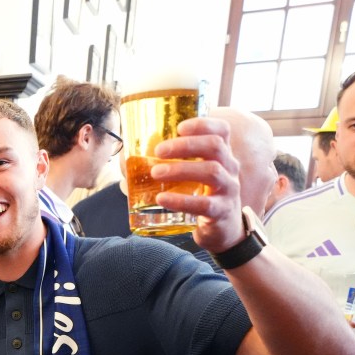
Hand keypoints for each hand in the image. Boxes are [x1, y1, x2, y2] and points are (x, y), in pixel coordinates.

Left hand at [151, 117, 244, 253]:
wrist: (221, 231)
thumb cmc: (200, 195)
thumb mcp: (191, 176)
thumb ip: (167, 164)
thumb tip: (126, 160)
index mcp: (221, 154)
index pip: (221, 130)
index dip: (203, 124)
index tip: (179, 126)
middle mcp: (229, 168)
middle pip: (215, 146)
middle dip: (185, 145)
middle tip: (159, 150)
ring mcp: (228, 190)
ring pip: (212, 172)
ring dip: (180, 169)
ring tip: (155, 173)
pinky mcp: (221, 212)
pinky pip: (204, 204)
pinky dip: (180, 200)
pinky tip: (162, 199)